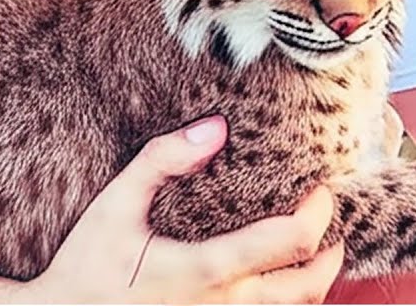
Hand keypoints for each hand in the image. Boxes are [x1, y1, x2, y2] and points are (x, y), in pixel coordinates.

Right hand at [18, 115, 343, 303]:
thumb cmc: (85, 268)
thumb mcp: (114, 206)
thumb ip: (162, 161)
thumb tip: (216, 128)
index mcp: (207, 271)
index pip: (290, 243)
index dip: (318, 213)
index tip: (320, 187)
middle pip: (308, 286)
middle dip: (330, 252)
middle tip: (328, 221)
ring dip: (312, 283)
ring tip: (312, 251)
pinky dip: (282, 302)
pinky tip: (272, 282)